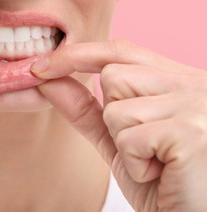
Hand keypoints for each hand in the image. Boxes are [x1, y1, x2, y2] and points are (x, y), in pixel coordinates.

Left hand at [32, 40, 206, 210]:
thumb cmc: (161, 181)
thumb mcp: (118, 140)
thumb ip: (85, 109)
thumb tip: (47, 81)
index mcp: (176, 81)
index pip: (120, 52)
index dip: (78, 55)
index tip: (41, 67)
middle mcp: (192, 84)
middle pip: (113, 76)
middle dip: (113, 117)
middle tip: (145, 146)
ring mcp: (194, 105)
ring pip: (116, 109)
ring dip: (124, 145)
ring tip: (157, 162)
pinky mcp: (190, 132)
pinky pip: (129, 139)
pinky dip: (136, 165)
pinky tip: (163, 174)